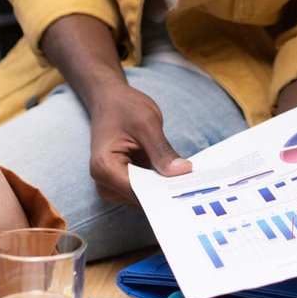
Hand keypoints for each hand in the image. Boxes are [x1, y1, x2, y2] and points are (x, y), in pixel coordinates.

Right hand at [85, 84, 191, 203]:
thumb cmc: (124, 107)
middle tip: (193, 184)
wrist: (109, 99)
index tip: (188, 190)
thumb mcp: (147, 123)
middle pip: (141, 197)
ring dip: (162, 188)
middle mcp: (103, 181)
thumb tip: (182, 171)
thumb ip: (162, 151)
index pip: (138, 192)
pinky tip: (173, 175)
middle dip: (165, 191)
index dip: (163, 192)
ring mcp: (111, 184)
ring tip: (184, 178)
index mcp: (104, 167)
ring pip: (144, 197)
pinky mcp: (121, 182)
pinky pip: (143, 190)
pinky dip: (158, 183)